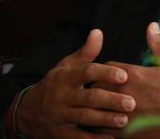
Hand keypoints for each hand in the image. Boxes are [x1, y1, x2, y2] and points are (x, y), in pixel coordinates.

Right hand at [15, 29, 136, 138]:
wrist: (28, 111)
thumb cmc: (56, 84)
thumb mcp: (67, 66)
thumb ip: (85, 52)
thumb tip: (98, 32)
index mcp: (66, 77)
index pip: (86, 72)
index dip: (105, 73)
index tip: (125, 75)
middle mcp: (62, 96)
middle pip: (88, 97)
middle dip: (110, 100)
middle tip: (132, 102)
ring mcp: (60, 116)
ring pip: (84, 118)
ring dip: (105, 119)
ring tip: (125, 120)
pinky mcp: (60, 134)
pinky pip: (78, 138)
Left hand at [104, 23, 159, 121]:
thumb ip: (158, 44)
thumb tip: (152, 26)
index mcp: (135, 75)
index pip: (105, 68)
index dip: (106, 71)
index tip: (109, 75)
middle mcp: (126, 93)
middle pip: (97, 87)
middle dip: (98, 87)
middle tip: (102, 90)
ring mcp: (125, 114)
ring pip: (97, 110)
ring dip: (98, 108)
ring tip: (102, 108)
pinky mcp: (127, 133)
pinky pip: (103, 130)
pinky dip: (103, 127)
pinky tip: (108, 124)